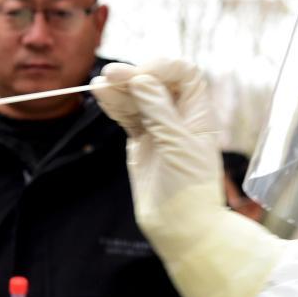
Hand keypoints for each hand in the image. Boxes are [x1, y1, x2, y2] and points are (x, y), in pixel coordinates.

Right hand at [93, 59, 284, 296]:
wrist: (182, 228)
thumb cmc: (191, 190)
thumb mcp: (178, 145)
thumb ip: (159, 111)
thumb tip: (142, 79)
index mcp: (198, 113)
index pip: (184, 74)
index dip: (163, 68)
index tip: (142, 75)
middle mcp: (179, 116)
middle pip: (156, 82)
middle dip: (134, 75)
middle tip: (111, 76)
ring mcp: (158, 128)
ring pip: (137, 97)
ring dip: (119, 88)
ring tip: (99, 84)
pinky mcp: (141, 141)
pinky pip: (126, 115)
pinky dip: (113, 104)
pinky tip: (100, 95)